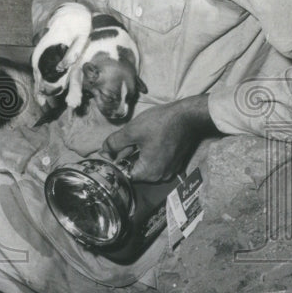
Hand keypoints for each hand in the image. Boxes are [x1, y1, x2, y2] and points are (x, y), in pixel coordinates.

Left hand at [101, 94, 217, 181]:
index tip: (114, 148)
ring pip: (146, 165)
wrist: (188, 116)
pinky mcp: (176, 162)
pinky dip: (151, 152)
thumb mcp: (131, 131)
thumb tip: (103, 152)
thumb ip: (114, 143)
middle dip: (128, 156)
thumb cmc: (160, 123)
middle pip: (136, 170)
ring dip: (139, 153)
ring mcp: (170, 170)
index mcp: (149, 173)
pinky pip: (158, 161)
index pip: (124, 173)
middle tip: (129, 139)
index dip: (116, 161)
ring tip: (140, 137)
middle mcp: (161, 176)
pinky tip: (151, 139)